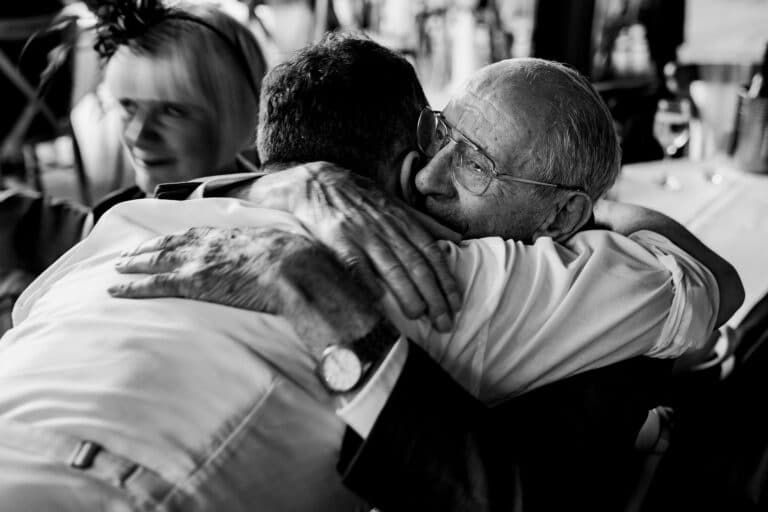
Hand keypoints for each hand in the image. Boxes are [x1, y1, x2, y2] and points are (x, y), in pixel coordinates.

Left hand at [109, 227, 382, 357]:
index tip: (165, 240)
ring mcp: (202, 262)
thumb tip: (293, 260)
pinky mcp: (195, 283)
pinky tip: (117, 290)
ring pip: (158, 260)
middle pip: (171, 243)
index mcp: (235, 235)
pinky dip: (133, 286)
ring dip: (135, 264)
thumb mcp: (289, 247)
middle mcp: (213, 244)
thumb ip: (280, 251)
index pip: (198, 235)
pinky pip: (156, 285)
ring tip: (117, 270)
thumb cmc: (300, 262)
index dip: (178, 238)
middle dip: (148, 248)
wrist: (297, 270)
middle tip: (128, 254)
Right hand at [234, 162, 461, 330]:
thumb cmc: (362, 199)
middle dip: (433, 295)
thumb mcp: (397, 205)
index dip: (446, 280)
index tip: (456, 304)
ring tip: (419, 316)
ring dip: (407, 293)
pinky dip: (367, 280)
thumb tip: (457, 238)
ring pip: (390, 267)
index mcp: (403, 221)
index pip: (432, 253)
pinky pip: (355, 263)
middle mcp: (387, 228)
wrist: (319, 182)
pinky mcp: (338, 239)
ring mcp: (362, 234)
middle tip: (443, 322)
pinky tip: (378, 299)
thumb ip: (426, 223)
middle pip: (416, 265)